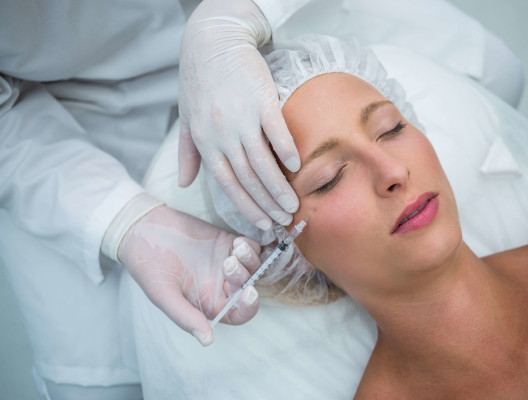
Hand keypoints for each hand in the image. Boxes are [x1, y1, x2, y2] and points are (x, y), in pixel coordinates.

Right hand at [118, 205, 261, 345]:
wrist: (142, 231)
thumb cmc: (149, 266)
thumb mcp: (163, 295)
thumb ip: (185, 317)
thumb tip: (207, 342)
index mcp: (208, 303)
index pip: (237, 313)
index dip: (248, 307)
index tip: (248, 293)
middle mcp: (220, 285)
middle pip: (248, 287)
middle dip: (245, 277)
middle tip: (229, 263)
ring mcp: (225, 263)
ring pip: (252, 267)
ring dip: (250, 260)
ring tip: (236, 250)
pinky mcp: (226, 242)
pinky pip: (250, 248)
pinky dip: (250, 246)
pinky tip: (238, 242)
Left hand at [178, 0, 299, 230]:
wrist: (211, 41)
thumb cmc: (199, 81)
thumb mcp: (186, 119)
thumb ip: (187, 153)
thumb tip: (184, 184)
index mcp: (205, 142)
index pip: (227, 185)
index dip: (246, 208)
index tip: (262, 224)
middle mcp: (222, 135)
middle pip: (248, 179)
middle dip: (267, 204)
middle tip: (284, 220)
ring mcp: (242, 118)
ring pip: (262, 163)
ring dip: (279, 188)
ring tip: (293, 205)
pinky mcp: (261, 100)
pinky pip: (276, 132)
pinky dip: (286, 151)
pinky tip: (296, 167)